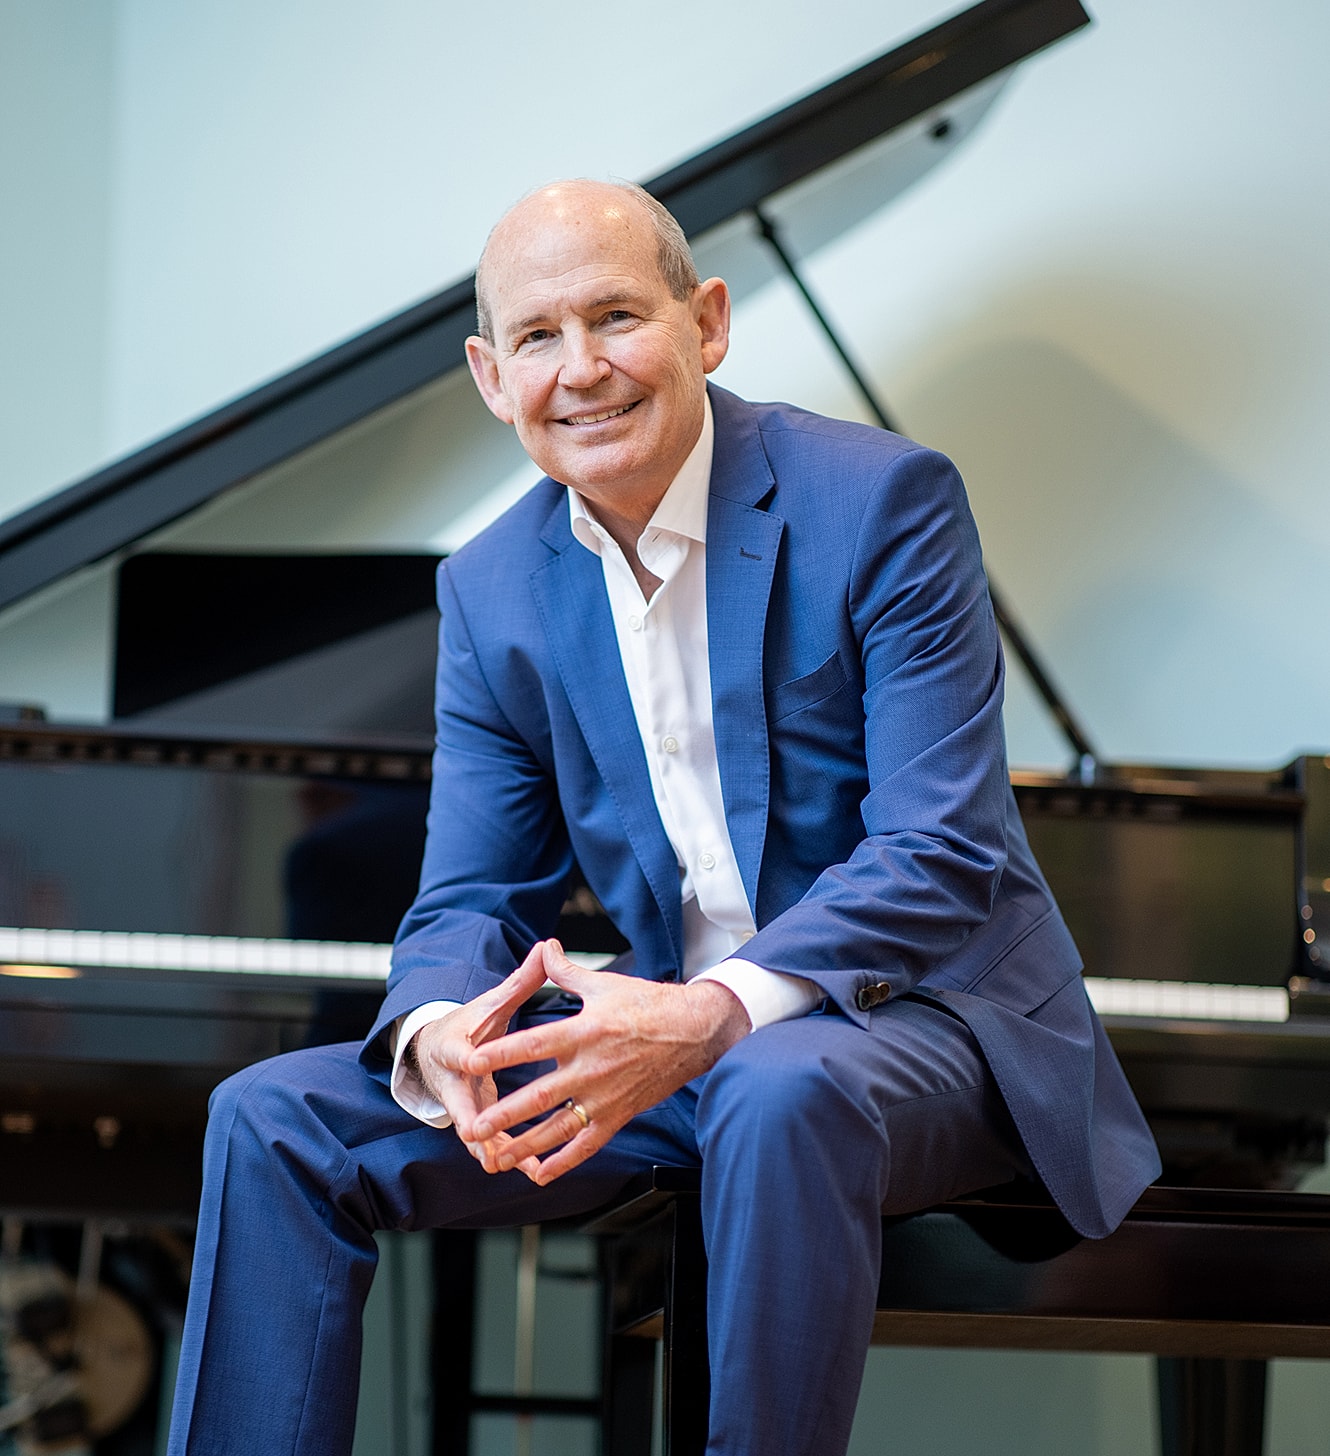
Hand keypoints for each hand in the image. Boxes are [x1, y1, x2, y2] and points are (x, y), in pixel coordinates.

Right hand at [412, 943, 548, 1176]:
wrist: (438, 1049)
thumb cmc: (471, 1024)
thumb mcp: (492, 1002)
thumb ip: (521, 980)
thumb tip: (546, 946)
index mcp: (456, 1046)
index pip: (459, 1051)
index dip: (465, 1058)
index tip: (471, 1065)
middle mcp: (454, 1081)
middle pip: (460, 1104)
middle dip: (471, 1121)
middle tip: (480, 1137)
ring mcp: (462, 1106)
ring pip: (475, 1133)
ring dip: (493, 1148)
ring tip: (513, 1165)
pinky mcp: (476, 1123)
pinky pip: (491, 1143)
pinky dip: (509, 1154)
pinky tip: (534, 1169)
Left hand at [461, 940, 750, 1184]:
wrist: (693, 1032)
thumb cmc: (648, 1004)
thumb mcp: (604, 983)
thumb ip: (566, 972)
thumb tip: (544, 947)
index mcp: (584, 1031)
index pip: (533, 1044)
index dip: (501, 1053)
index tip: (470, 1063)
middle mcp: (591, 1068)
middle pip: (540, 1096)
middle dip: (504, 1114)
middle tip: (474, 1130)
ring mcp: (605, 1096)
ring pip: (559, 1127)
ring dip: (527, 1145)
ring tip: (497, 1157)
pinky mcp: (619, 1115)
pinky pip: (588, 1144)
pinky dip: (564, 1161)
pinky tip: (540, 1174)